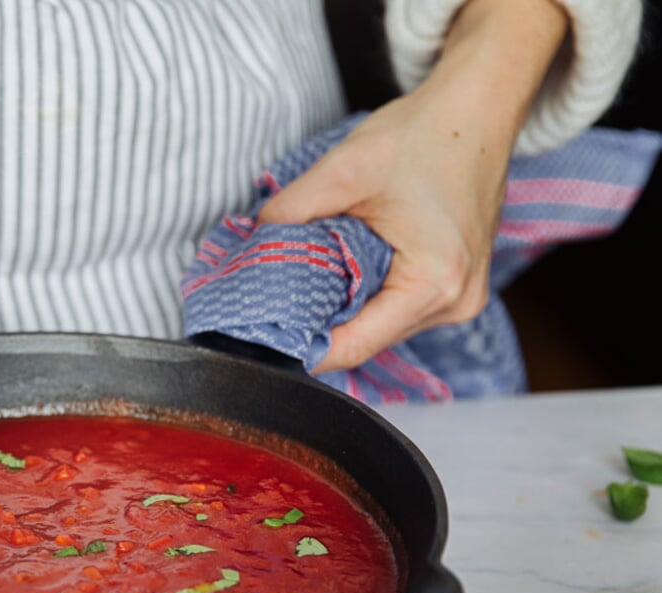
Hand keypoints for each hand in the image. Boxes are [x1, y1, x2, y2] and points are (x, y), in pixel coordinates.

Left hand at [259, 0, 566, 373]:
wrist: (479, 109)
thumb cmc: (426, 133)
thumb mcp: (343, 170)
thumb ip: (289, 213)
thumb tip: (248, 247)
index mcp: (435, 282)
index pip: (354, 346)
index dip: (303, 347)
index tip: (262, 338)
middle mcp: (455, 303)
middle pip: (365, 340)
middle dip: (319, 323)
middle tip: (274, 302)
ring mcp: (460, 300)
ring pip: (379, 327)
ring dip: (343, 308)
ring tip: (312, 278)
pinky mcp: (456, 288)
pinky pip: (397, 309)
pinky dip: (367, 295)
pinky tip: (347, 269)